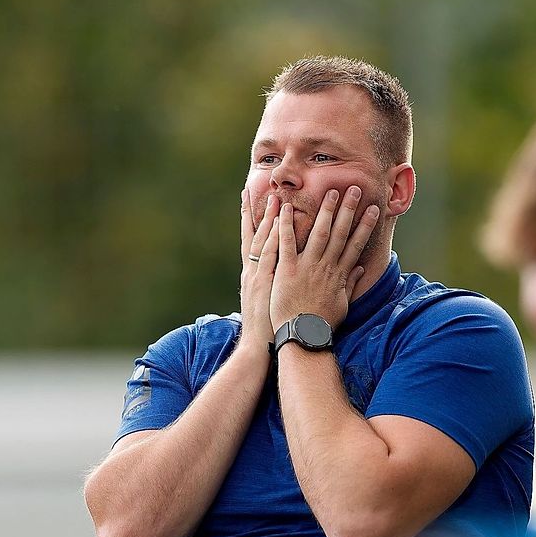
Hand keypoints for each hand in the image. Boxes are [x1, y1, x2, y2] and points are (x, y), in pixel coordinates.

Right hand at [239, 190, 280, 348]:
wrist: (258, 347)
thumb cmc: (266, 330)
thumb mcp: (265, 305)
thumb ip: (270, 288)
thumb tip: (275, 280)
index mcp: (254, 276)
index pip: (253, 243)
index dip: (254, 222)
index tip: (255, 203)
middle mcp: (253, 272)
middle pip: (256, 236)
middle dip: (260, 213)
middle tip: (261, 189)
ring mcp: (259, 276)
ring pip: (265, 241)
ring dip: (270, 218)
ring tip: (275, 197)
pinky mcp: (267, 282)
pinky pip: (273, 255)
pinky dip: (275, 238)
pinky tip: (281, 222)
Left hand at [270, 186, 379, 330]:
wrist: (303, 336)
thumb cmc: (321, 323)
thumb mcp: (341, 304)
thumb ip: (350, 284)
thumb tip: (362, 269)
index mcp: (338, 274)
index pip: (355, 244)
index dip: (365, 226)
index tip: (373, 209)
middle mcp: (326, 267)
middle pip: (339, 233)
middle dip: (348, 210)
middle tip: (354, 189)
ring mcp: (307, 267)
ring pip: (318, 233)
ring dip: (325, 211)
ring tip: (331, 192)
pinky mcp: (288, 270)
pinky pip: (287, 243)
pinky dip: (286, 226)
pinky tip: (286, 209)